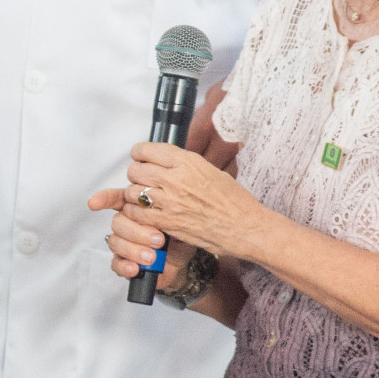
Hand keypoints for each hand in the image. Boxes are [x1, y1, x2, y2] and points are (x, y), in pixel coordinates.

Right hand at [88, 186, 195, 286]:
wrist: (182, 262)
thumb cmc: (179, 238)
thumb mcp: (179, 223)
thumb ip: (167, 217)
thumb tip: (160, 215)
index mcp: (136, 209)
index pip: (116, 198)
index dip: (104, 199)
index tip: (94, 204)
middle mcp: (126, 225)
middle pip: (118, 222)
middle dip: (137, 232)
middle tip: (158, 240)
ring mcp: (123, 244)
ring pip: (116, 242)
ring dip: (133, 250)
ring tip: (152, 257)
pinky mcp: (124, 263)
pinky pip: (116, 263)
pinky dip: (125, 266)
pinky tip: (135, 268)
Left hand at [111, 141, 267, 258]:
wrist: (245, 228)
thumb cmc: (234, 201)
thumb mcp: (211, 170)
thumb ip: (185, 165)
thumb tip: (166, 161)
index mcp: (188, 162)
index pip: (147, 150)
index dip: (139, 153)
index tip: (139, 157)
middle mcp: (175, 179)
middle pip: (136, 170)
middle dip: (136, 174)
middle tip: (142, 179)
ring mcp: (169, 201)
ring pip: (132, 191)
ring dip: (134, 194)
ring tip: (143, 197)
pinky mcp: (167, 222)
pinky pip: (137, 213)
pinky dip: (136, 213)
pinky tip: (144, 213)